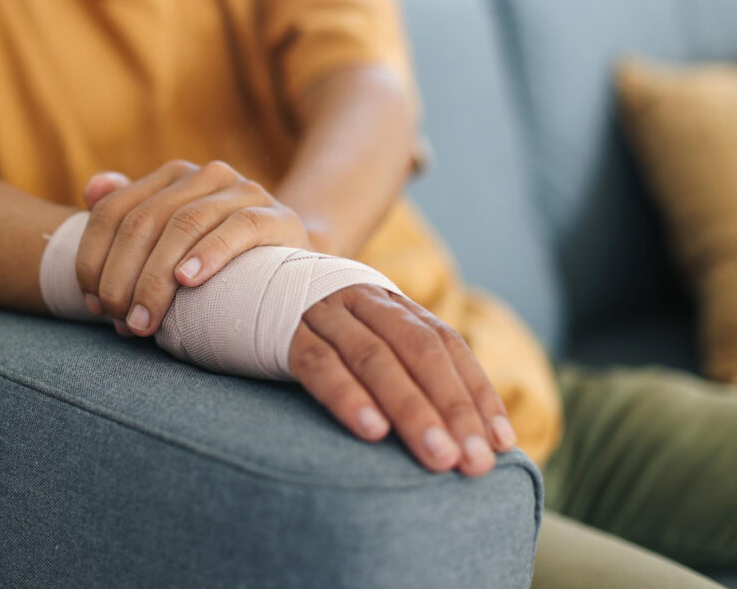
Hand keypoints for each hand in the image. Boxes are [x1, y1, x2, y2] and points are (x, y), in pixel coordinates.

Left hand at [76, 160, 311, 336]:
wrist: (292, 266)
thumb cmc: (219, 260)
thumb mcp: (170, 240)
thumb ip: (128, 215)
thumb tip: (91, 189)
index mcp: (171, 177)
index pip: (113, 211)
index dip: (94, 259)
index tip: (94, 305)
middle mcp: (205, 175)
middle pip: (144, 221)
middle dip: (123, 277)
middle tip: (121, 321)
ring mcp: (244, 191)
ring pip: (184, 224)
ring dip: (156, 278)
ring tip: (145, 318)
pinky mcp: (277, 216)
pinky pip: (239, 227)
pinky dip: (209, 253)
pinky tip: (188, 280)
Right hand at [289, 284, 515, 476]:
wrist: (234, 272)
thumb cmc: (310, 329)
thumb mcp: (360, 334)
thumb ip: (401, 366)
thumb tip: (461, 433)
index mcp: (389, 303)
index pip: (446, 344)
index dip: (477, 392)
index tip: (502, 444)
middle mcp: (362, 300)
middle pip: (419, 351)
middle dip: (453, 408)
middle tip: (476, 463)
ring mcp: (321, 313)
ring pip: (375, 358)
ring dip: (412, 409)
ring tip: (438, 458)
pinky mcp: (281, 332)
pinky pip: (318, 364)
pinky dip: (348, 396)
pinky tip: (372, 431)